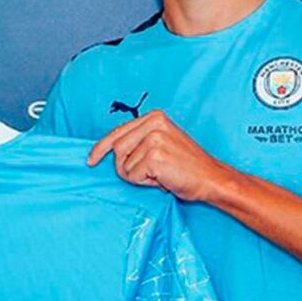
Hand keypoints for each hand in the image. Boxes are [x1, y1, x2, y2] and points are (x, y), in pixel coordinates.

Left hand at [86, 109, 228, 200]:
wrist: (210, 179)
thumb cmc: (186, 166)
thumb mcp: (162, 143)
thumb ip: (139, 141)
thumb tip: (111, 150)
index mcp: (154, 117)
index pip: (118, 131)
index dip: (101, 147)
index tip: (91, 160)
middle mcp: (153, 123)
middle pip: (117, 149)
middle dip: (127, 167)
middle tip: (150, 174)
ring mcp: (154, 139)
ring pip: (124, 165)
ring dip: (139, 177)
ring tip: (161, 174)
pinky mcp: (154, 156)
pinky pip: (133, 176)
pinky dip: (146, 183)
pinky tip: (164, 179)